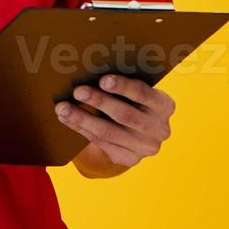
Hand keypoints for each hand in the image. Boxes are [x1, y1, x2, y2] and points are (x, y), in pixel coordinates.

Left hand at [55, 74, 173, 170]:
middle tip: (77, 91)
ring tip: (63, 108)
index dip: (123, 86)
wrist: (136, 132)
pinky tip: (67, 119)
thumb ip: (123, 84)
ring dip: (82, 118)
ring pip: (108, 132)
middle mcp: (160, 129)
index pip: (144, 94)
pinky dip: (81, 129)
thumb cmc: (132, 100)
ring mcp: (146, 148)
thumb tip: (91, 69)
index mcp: (165, 105)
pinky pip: (101, 143)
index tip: (103, 79)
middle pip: (124, 115)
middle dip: (99, 101)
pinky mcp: (130, 159)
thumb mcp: (136, 92)